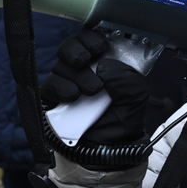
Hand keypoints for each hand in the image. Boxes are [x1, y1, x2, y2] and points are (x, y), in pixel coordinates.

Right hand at [41, 29, 148, 146]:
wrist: (108, 150)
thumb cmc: (122, 120)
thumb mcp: (137, 95)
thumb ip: (127, 77)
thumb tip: (104, 67)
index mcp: (101, 63)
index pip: (89, 38)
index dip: (90, 37)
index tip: (99, 46)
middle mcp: (81, 70)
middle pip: (69, 46)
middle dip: (78, 50)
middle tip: (89, 61)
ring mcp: (65, 84)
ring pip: (60, 66)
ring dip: (78, 75)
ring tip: (92, 91)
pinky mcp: (51, 99)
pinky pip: (49, 85)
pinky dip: (62, 88)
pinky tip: (74, 96)